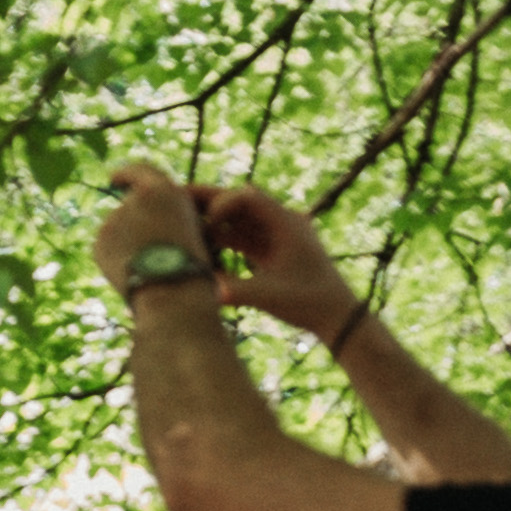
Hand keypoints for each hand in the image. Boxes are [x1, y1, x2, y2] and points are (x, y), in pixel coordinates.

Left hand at [95, 155, 223, 301]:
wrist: (172, 293)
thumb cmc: (191, 265)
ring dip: (127, 241)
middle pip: (128, 205)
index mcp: (162, 190)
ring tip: (147, 265)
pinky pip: (106, 246)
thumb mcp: (191, 226)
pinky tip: (132, 272)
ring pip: (116, 228)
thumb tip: (143, 214)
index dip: (126, 173)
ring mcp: (113, 221)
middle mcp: (133, 200)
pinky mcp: (99, 242)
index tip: (114, 177)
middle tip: (150, 246)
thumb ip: (165, 212)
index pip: (138, 170)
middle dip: (134, 221)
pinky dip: (115, 257)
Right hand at [189, 177, 349, 335]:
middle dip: (208, 201)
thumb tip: (200, 288)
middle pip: (239, 200)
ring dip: (212, 219)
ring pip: (239, 216)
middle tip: (174, 200)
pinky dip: (222, 237)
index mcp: (286, 223)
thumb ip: (235, 290)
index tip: (204, 224)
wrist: (337, 315)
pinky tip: (200, 244)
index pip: (247, 196)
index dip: (221, 203)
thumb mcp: (269, 297)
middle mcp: (282, 222)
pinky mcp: (272, 248)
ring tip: (180, 221)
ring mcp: (277, 234)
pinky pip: (243, 234)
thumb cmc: (309, 304)